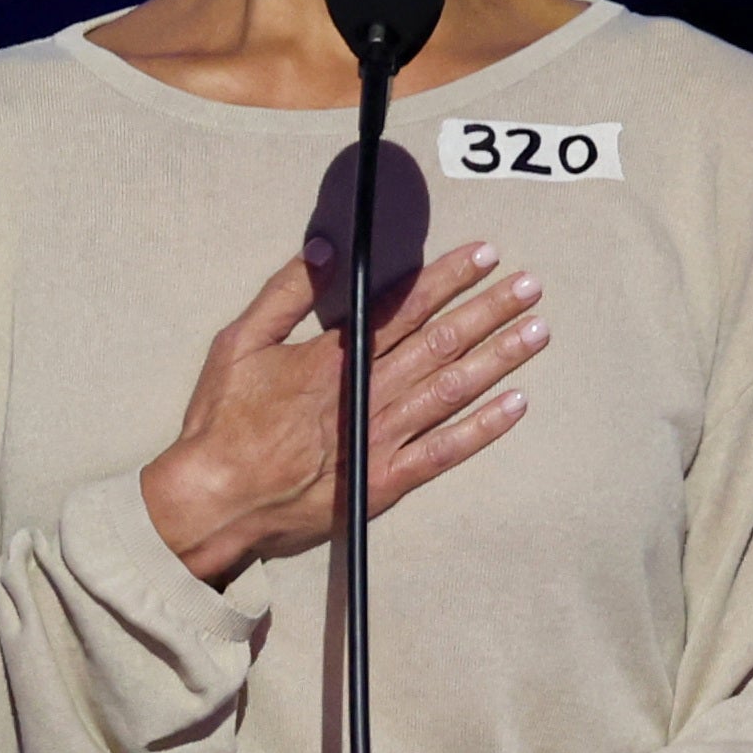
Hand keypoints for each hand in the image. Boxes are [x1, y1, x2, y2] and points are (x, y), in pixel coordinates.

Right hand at [138, 237, 547, 585]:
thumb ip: (286, 293)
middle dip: (489, 310)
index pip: (404, 307)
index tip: (482, 255)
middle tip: (529, 286)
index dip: (447, 278)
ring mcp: (381, 440)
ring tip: (536, 331)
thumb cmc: (222, 421)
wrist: (216, 503)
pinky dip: (483, 429)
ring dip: (498, 357)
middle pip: (440, 342)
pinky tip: (516, 405)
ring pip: (452, 390)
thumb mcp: (239, 341)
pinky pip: (445, 452)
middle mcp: (367, 393)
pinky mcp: (385, 481)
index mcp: (334, 357)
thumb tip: (328, 250)